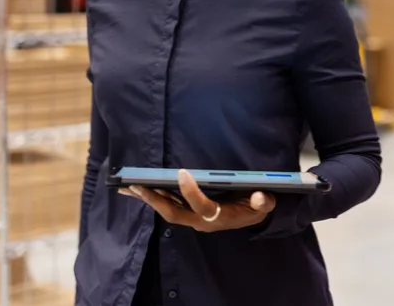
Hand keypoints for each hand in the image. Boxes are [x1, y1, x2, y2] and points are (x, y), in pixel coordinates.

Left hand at [121, 169, 276, 231]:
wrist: (251, 218)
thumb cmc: (255, 208)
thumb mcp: (264, 204)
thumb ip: (262, 202)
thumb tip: (259, 196)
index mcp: (218, 216)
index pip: (201, 206)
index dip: (190, 191)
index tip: (182, 172)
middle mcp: (201, 220)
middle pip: (174, 213)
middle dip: (155, 199)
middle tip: (138, 185)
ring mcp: (192, 218)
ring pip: (167, 210)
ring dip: (149, 199)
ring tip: (129, 187)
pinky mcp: (188, 213)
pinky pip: (167, 206)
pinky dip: (153, 198)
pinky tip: (139, 189)